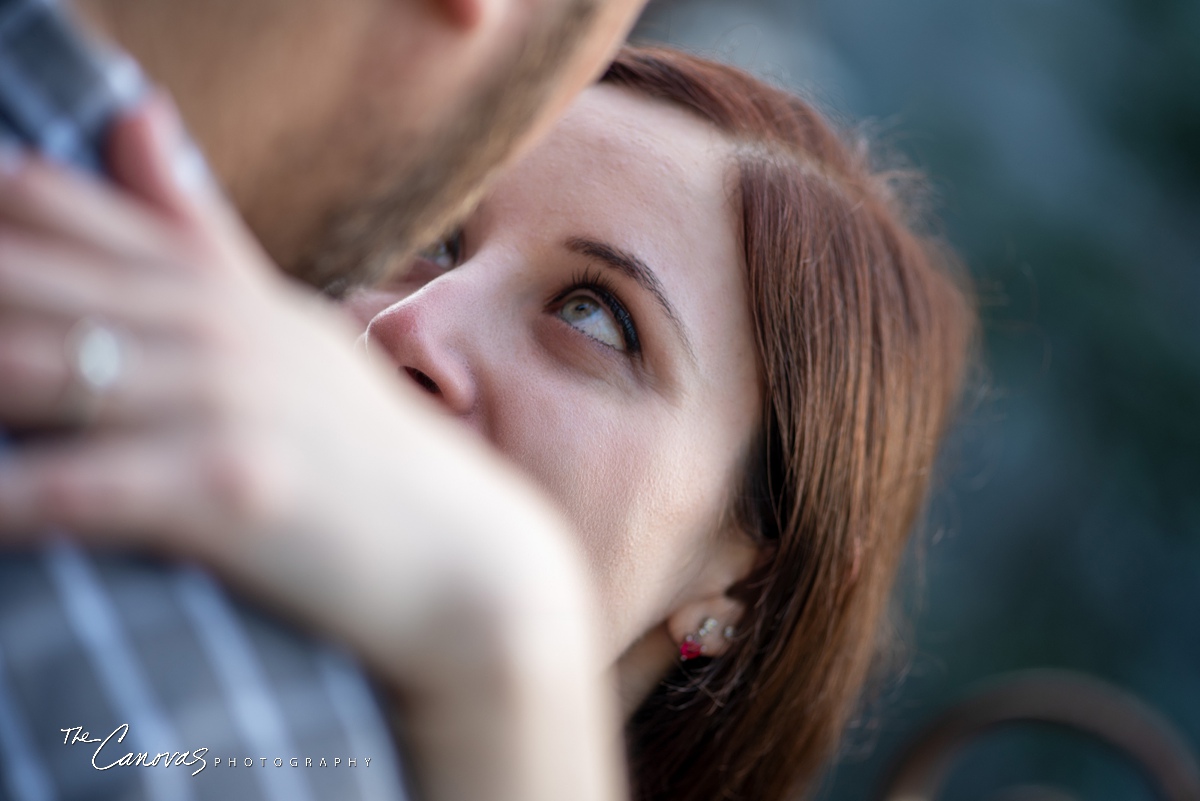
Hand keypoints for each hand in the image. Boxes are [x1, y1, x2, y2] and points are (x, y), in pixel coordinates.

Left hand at [0, 93, 578, 679]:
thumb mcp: (282, 325)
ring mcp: (225, 404)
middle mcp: (213, 329)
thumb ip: (193, 229)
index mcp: (213, 288)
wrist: (460, 556)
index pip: (52, 207)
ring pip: (36, 369)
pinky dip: (7, 503)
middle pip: (20, 280)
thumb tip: (133, 113)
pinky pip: (78, 488)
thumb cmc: (360, 446)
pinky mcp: (229, 491)